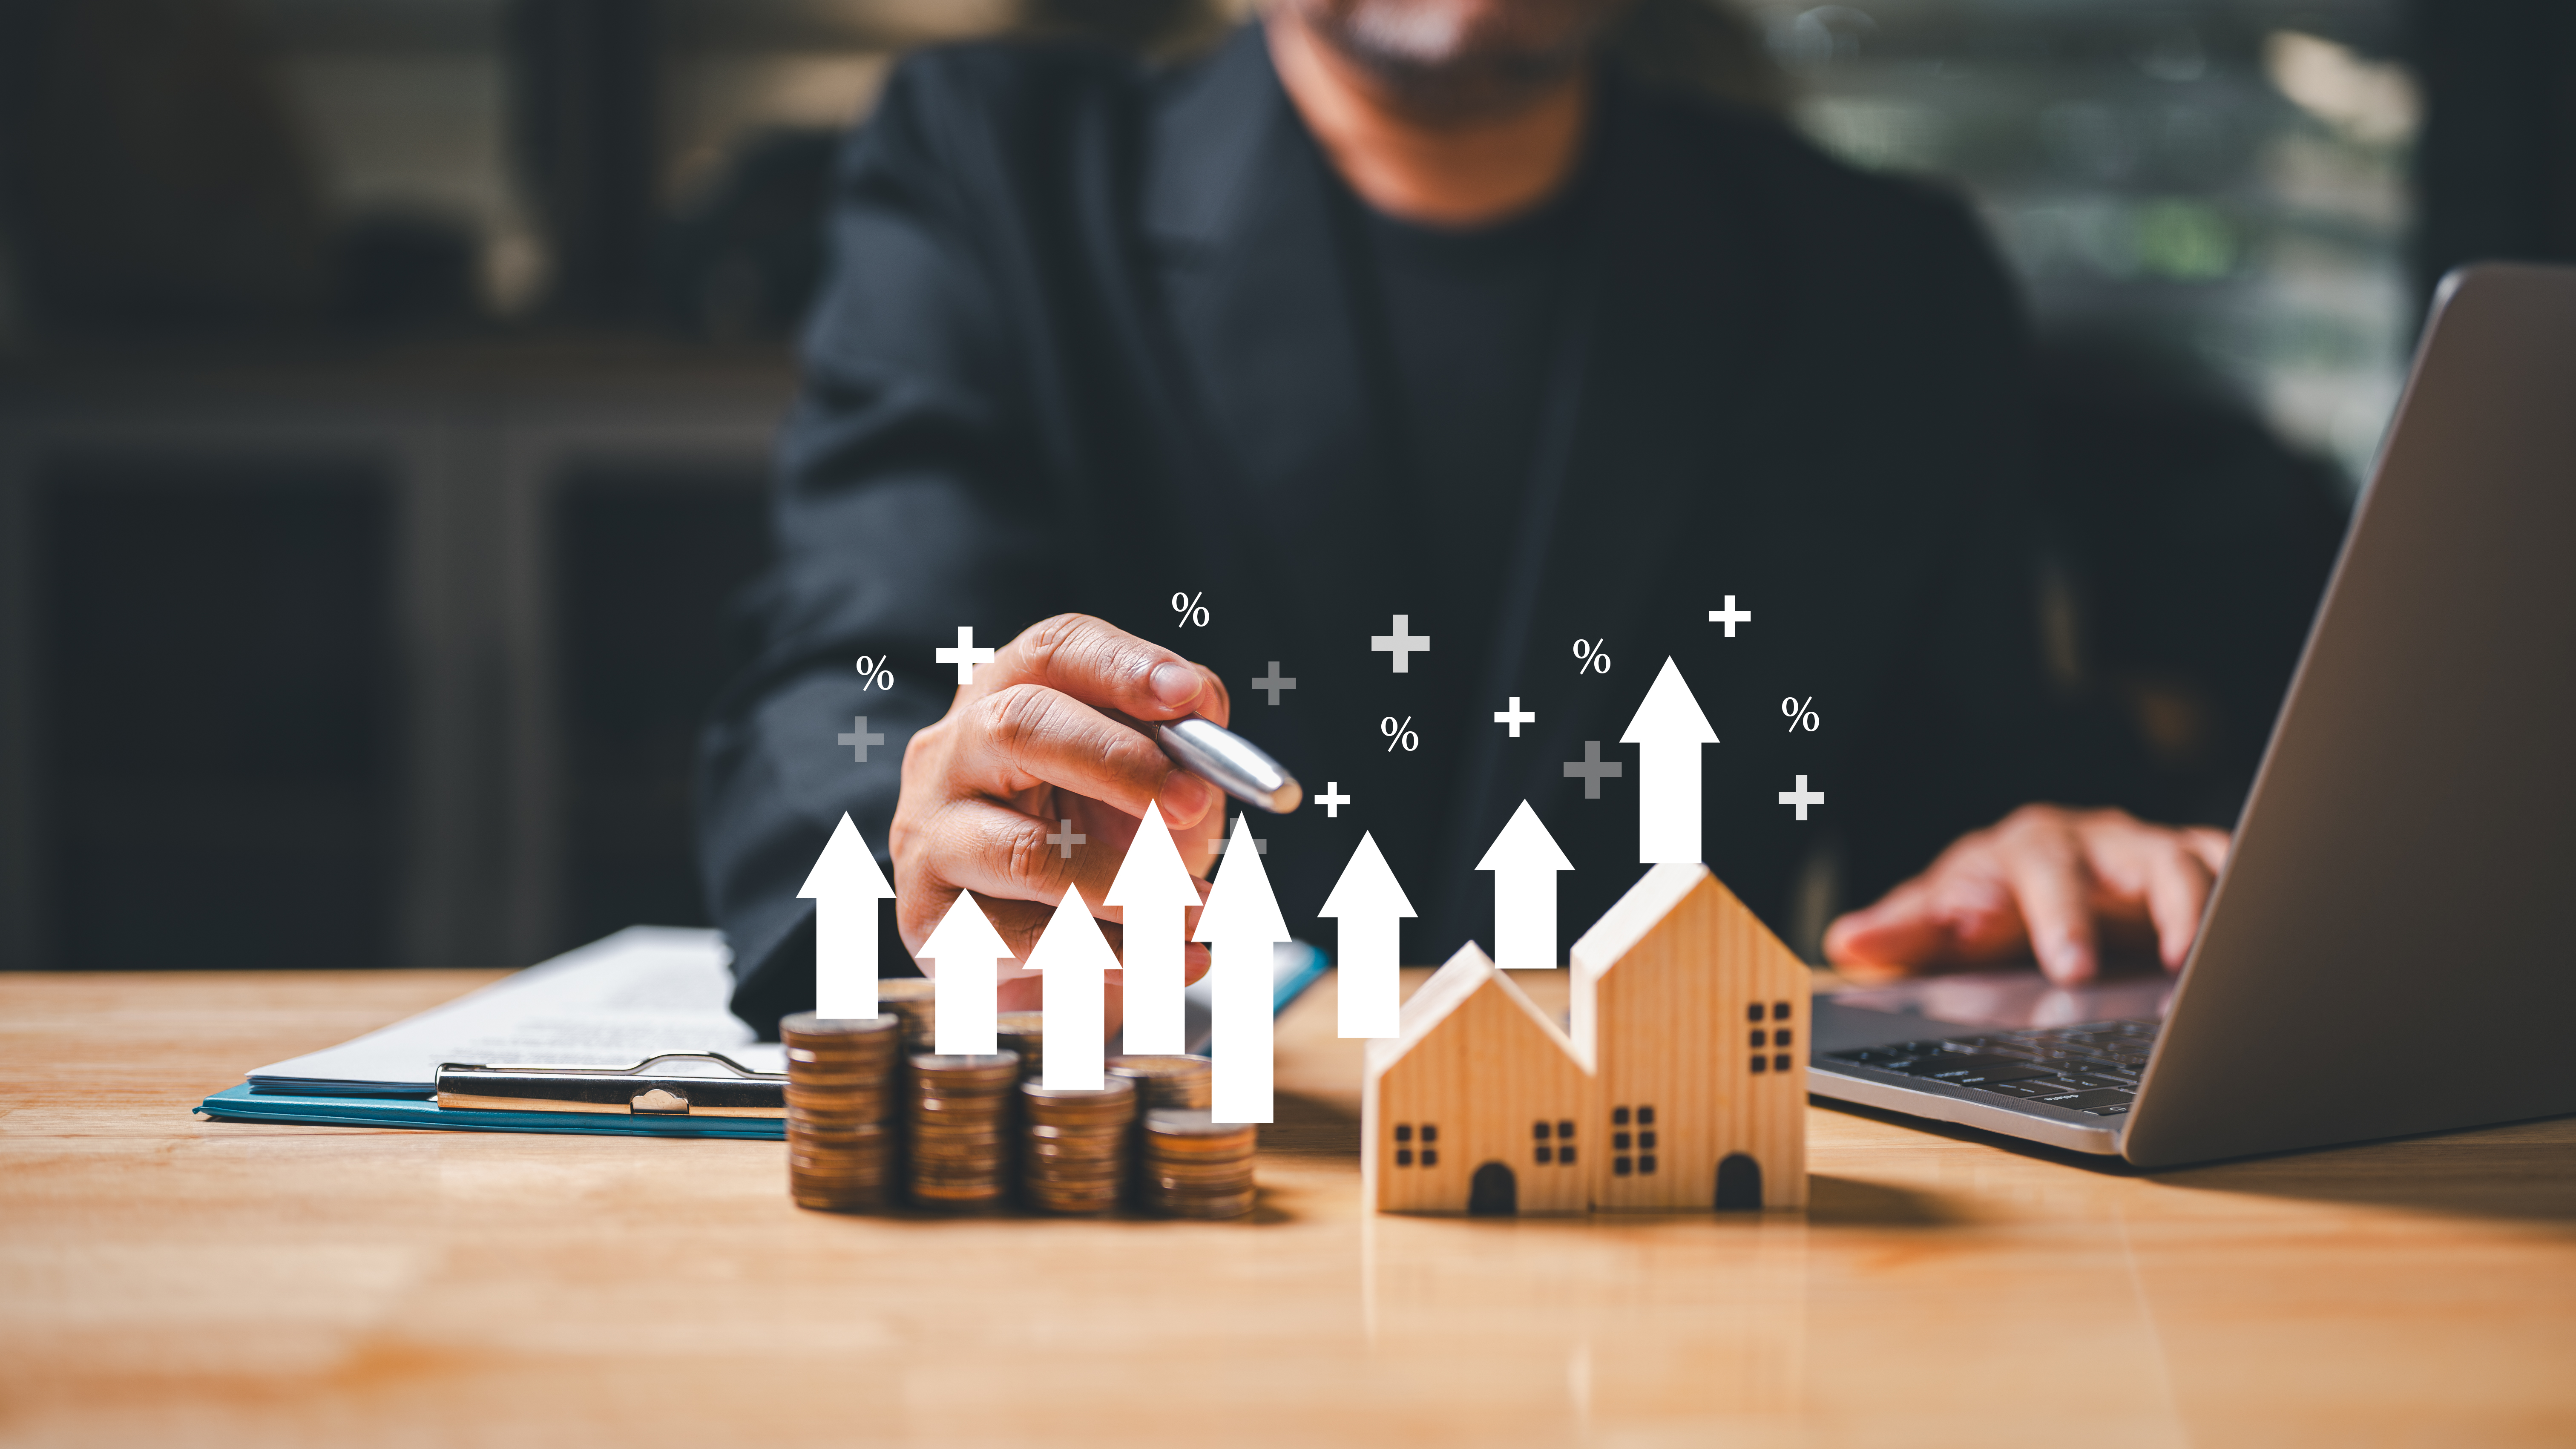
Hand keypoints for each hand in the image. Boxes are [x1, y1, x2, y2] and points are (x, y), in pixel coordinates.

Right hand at [890, 614, 1227, 1012]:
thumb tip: (1200, 708)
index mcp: (1010, 693)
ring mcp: (930, 833)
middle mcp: (953, 750)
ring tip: (1196, 912)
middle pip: (1020, 726)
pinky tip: (1174, 964)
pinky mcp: (931, 917)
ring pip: (1024, 852)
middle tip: (1193, 806)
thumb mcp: (1153, 783)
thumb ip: (1180, 741)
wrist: (1052, 952)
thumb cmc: (1103, 840)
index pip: (1054, 651)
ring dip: (1126, 886)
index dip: (1121, 667)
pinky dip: (1116, 958)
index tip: (1187, 698)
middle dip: (1120, 763)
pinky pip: (1027, 942)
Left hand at [1823, 805, 2230, 984]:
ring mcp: (2149, 855)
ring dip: (2216, 906)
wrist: (2024, 889)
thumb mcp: (1938, 920)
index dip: (2061, 916)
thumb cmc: (1982, 905)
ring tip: (2233, 957)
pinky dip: (2254, 894)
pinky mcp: (2195, 870)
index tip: (2073, 965)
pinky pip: (2232, 870)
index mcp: (2027, 851)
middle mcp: (2095, 844)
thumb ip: (1903, 931)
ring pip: (2196, 863)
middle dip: (2161, 909)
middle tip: (2173, 961)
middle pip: (2138, 859)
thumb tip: (1848, 942)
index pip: (2044, 872)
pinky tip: (2272, 933)